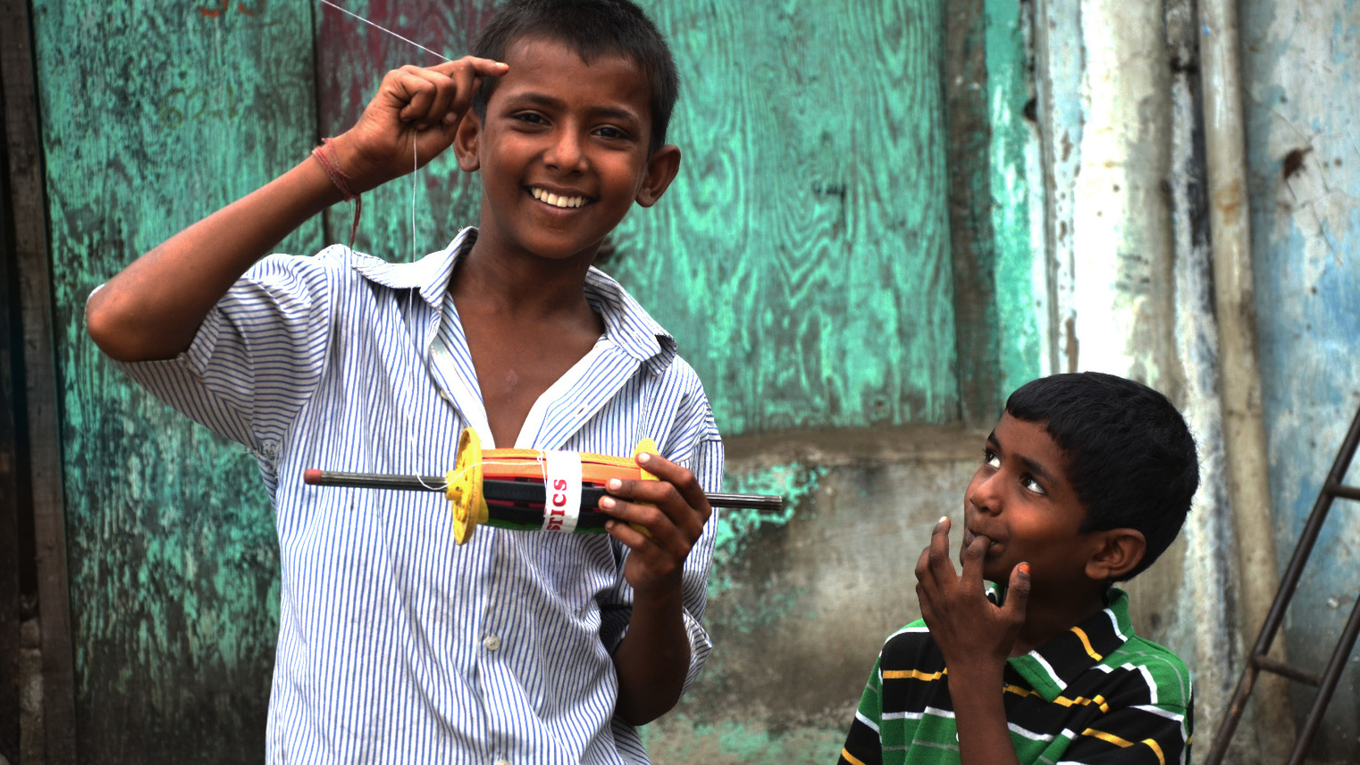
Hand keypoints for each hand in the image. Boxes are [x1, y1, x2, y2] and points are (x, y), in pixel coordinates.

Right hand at [329, 57, 507, 192]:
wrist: (383, 158)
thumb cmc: (412, 147)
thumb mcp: (446, 129)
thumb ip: (461, 105)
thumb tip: (477, 77)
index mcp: (440, 88)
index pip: (466, 70)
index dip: (485, 67)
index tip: (504, 69)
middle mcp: (427, 76)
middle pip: (462, 70)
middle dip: (458, 102)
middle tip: (439, 122)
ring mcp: (412, 75)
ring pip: (445, 85)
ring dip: (434, 113)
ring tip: (415, 122)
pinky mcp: (398, 77)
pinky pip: (426, 89)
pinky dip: (419, 110)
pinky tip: (404, 116)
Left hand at [598, 452, 712, 596]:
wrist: (658, 579)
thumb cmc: (657, 536)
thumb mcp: (663, 513)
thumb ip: (654, 489)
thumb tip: (634, 460)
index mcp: (699, 508)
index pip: (686, 479)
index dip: (662, 465)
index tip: (638, 458)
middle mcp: (695, 526)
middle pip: (668, 495)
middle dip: (636, 486)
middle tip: (611, 483)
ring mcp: (681, 547)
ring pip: (652, 518)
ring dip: (624, 507)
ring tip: (604, 502)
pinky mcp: (663, 564)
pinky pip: (640, 541)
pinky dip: (621, 530)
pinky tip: (610, 524)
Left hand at [914, 516, 1029, 670]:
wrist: (972, 669)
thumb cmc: (995, 644)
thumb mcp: (1013, 618)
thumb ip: (1019, 590)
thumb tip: (1024, 565)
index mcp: (970, 594)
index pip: (972, 557)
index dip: (979, 543)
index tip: (984, 539)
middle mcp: (948, 595)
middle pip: (937, 554)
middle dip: (939, 533)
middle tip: (945, 520)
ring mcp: (934, 603)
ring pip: (922, 568)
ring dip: (927, 551)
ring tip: (935, 541)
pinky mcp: (927, 612)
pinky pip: (920, 585)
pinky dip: (923, 572)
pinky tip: (930, 568)